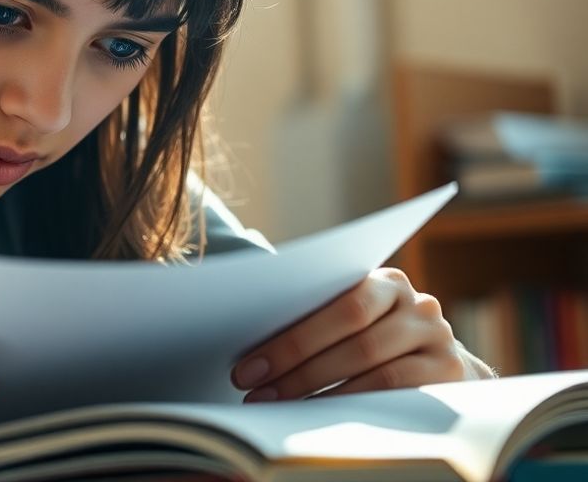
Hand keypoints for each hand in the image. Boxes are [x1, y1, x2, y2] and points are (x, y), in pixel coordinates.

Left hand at [231, 268, 494, 401]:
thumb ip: (316, 317)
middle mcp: (417, 305)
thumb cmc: (372, 337)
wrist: (437, 362)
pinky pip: (396, 391)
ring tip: (277, 404)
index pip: (338, 305)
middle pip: (354, 337)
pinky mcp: (450, 373)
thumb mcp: (351, 320)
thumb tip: (251, 350)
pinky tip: (320, 415)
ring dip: (318, 389)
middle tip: (255, 390)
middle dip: (296, 366)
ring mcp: (438, 338)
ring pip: (373, 365)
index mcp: (385, 281)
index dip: (290, 339)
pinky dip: (353, 404)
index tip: (246, 367)